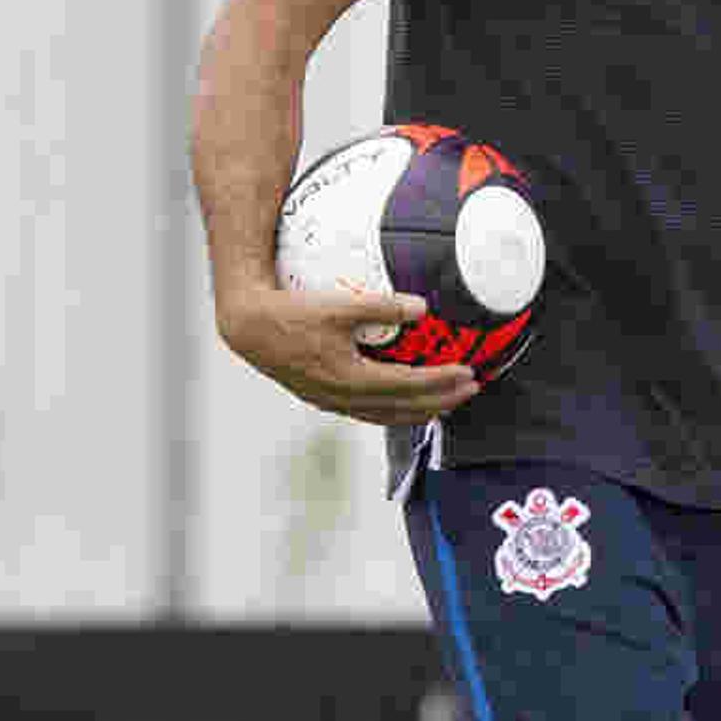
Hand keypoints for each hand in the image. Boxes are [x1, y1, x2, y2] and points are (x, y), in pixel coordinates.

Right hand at [218, 284, 481, 426]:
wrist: (248, 328)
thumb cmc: (291, 312)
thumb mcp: (337, 305)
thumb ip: (381, 307)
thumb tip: (423, 307)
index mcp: (350, 379)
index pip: (408, 386)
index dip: (441, 382)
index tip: (469, 372)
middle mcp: (343, 398)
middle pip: (403, 408)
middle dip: (441, 401)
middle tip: (472, 388)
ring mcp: (332, 402)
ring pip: (386, 415)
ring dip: (420, 409)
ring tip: (448, 401)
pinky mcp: (323, 397)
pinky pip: (368, 411)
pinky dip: (394, 409)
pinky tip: (406, 400)